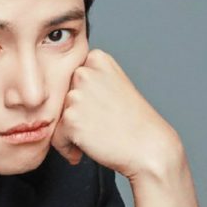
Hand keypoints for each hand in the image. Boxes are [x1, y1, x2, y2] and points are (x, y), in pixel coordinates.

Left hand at [50, 49, 182, 179]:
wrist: (150, 148)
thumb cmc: (135, 122)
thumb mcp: (115, 84)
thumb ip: (91, 79)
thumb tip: (62, 88)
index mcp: (97, 59)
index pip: (71, 77)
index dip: (82, 98)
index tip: (96, 108)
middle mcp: (84, 72)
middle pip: (61, 96)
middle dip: (74, 113)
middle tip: (96, 124)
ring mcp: (76, 95)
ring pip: (58, 117)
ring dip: (70, 131)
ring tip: (94, 137)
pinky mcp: (71, 119)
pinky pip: (56, 137)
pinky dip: (67, 147)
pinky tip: (86, 148)